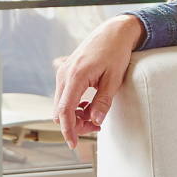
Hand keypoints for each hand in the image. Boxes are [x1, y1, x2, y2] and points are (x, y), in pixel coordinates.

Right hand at [53, 14, 144, 148]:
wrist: (113, 32)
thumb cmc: (116, 52)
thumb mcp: (115, 78)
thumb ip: (103, 100)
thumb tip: (95, 121)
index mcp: (76, 77)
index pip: (65, 111)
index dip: (68, 130)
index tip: (74, 144)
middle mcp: (64, 75)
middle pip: (60, 111)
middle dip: (75, 124)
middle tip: (97, 125)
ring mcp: (63, 73)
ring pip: (62, 105)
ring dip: (75, 115)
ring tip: (96, 114)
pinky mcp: (66, 73)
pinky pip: (65, 96)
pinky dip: (74, 105)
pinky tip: (89, 104)